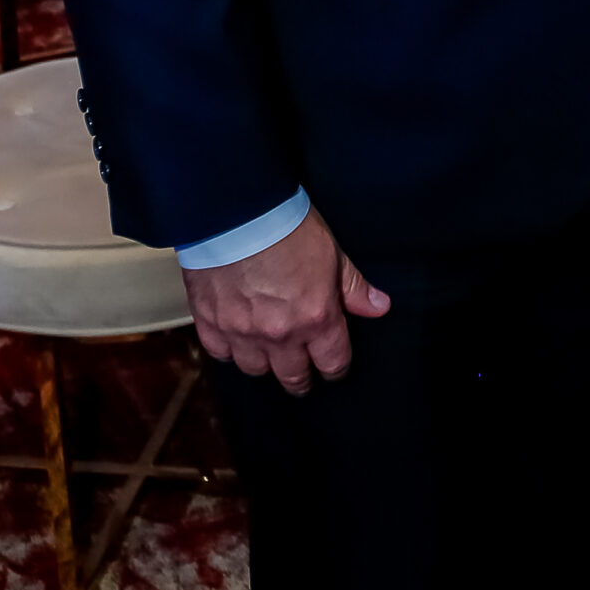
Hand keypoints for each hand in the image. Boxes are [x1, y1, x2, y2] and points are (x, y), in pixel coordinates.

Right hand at [185, 208, 388, 393]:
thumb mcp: (332, 253)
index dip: (336, 369)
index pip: (332, 363)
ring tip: (269, 354)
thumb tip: (379, 307)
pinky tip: (236, 339)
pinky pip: (221, 353)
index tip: (333, 368)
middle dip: (302, 378)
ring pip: (255, 370)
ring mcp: (242, 332)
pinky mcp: (210, 322)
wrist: (236, 211)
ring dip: (265, 364)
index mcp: (315, 318)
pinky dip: (229, 349)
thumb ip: (353, 287)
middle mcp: (279, 334)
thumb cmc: (286, 225)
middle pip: (294, 378)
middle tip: (302, 374)